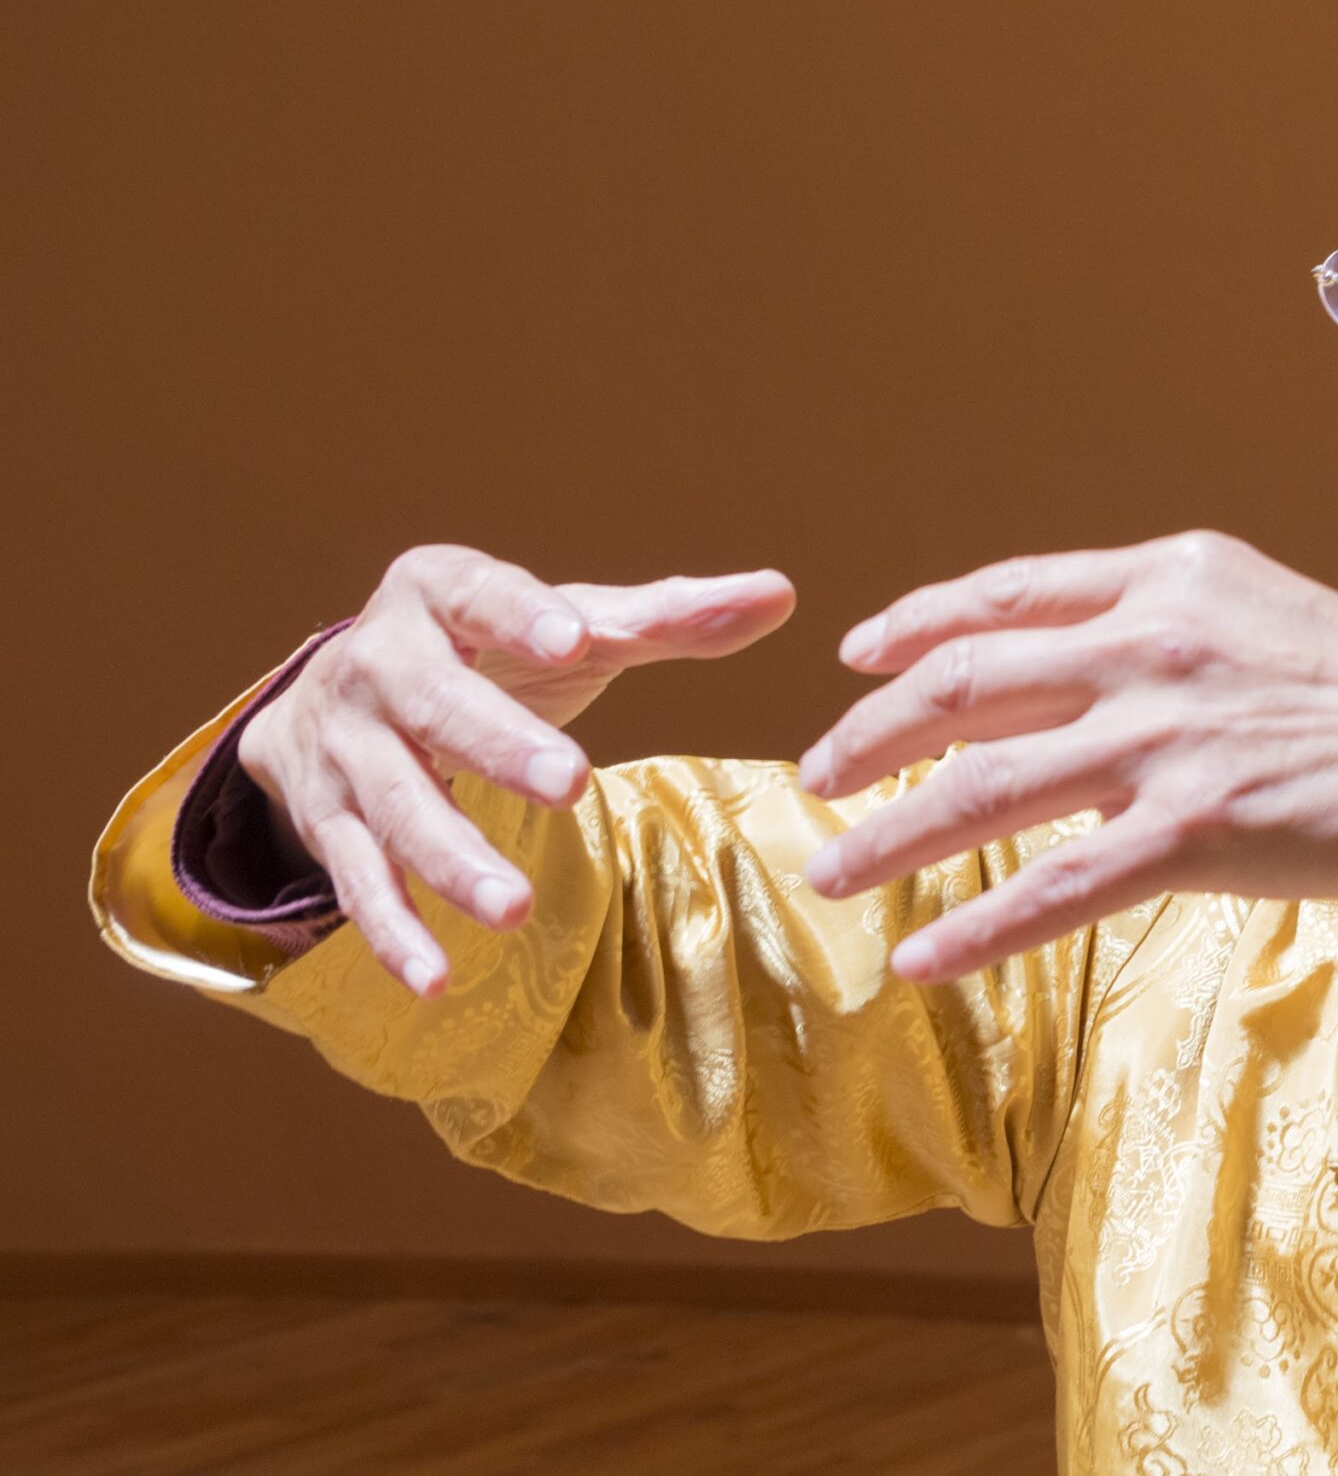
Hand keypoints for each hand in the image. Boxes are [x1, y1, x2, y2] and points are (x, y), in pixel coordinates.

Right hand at [238, 543, 795, 994]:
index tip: (573, 638)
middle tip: (568, 782)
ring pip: (394, 804)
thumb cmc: (481, 651)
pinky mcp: (327, 821)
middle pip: (436, 706)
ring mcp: (345, 747)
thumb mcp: (563, 624)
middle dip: (498, 745)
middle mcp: (375, 663)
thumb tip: (779, 593)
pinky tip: (436, 977)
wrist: (328, 697)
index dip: (521, 616)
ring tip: (514, 908)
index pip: (480, 595)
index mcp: (438, 591)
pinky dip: (391, 932)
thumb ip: (666, 615)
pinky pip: (358, 878)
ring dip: (449, 859)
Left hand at [795, 531, 1337, 983]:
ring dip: (887, 833)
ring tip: (827, 870)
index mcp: (1169, 577)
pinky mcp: (1201, 829)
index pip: (1006, 594)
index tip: (859, 656)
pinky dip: (976, 926)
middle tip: (815, 776)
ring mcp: (1173, 737)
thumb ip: (1160, 621)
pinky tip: (921, 954)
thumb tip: (1063, 658)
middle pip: (966, 682)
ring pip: (987, 787)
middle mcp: (1156, 643)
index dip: (914, 625)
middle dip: (870, 733)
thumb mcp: (1259, 610)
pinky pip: (1057, 888)